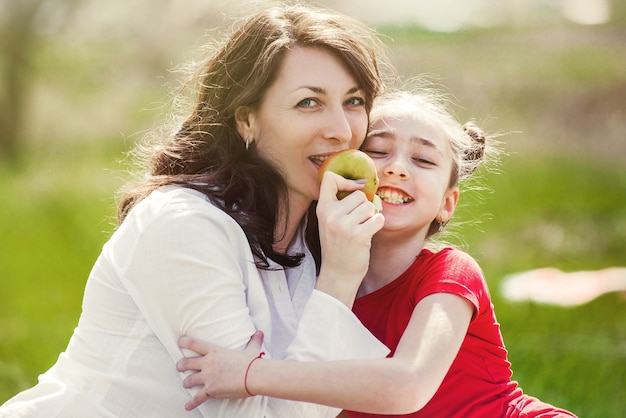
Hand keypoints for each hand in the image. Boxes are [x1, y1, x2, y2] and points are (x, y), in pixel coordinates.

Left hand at [176, 330, 264, 410]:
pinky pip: (197, 398)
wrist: (253, 376)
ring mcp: (208, 377)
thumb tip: (260, 332)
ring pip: (189, 380)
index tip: (179, 342)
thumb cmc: (252, 363)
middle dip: (180, 365)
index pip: (194, 344)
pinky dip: (192, 403)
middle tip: (179, 367)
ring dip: (186, 383)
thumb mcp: (252, 349)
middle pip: (186, 363)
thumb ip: (254, 341)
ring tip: (185, 384)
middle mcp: (208, 363)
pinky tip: (188, 406)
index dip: (184, 342)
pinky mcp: (210, 390)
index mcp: (215, 351)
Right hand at [315, 171, 383, 305]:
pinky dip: (377, 225)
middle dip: (364, 206)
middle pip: (359, 194)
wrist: (338, 274)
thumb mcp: (330, 222)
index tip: (354, 190)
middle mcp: (331, 215)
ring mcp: (344, 226)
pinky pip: (378, 219)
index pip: (329, 178)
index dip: (346, 181)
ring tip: (362, 229)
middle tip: (357, 222)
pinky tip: (368, 235)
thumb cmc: (338, 246)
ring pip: (370, 206)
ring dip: (371, 217)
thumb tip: (364, 182)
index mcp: (322, 209)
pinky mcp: (358, 235)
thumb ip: (339, 204)